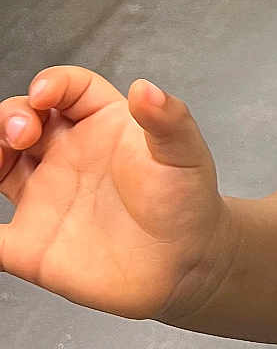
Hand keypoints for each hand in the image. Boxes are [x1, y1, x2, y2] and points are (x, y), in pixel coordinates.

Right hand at [0, 69, 235, 321]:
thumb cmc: (187, 201)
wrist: (187, 265)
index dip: (52, 83)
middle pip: (22, 119)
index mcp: (102, 124)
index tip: (45, 95)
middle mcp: (66, 154)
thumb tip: (146, 88)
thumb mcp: (184, 154)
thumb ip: (167, 120)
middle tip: (22, 133)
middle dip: (11, 116)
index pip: (68, 88)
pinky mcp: (31, 244)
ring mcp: (45, 196)